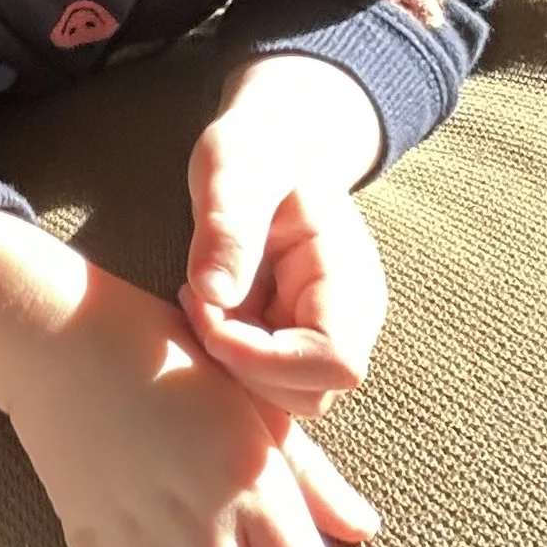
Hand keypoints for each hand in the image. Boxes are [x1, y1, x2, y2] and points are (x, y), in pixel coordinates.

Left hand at [187, 59, 389, 416]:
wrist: (271, 147)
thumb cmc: (256, 150)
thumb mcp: (233, 168)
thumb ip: (226, 225)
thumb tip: (212, 293)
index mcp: (349, 278)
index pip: (334, 361)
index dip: (265, 359)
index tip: (208, 312)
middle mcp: (350, 318)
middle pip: (310, 394)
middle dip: (241, 363)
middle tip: (196, 299)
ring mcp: (325, 334)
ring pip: (286, 398)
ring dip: (233, 364)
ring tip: (201, 300)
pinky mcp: (295, 343)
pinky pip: (268, 384)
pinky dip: (231, 362)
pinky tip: (207, 313)